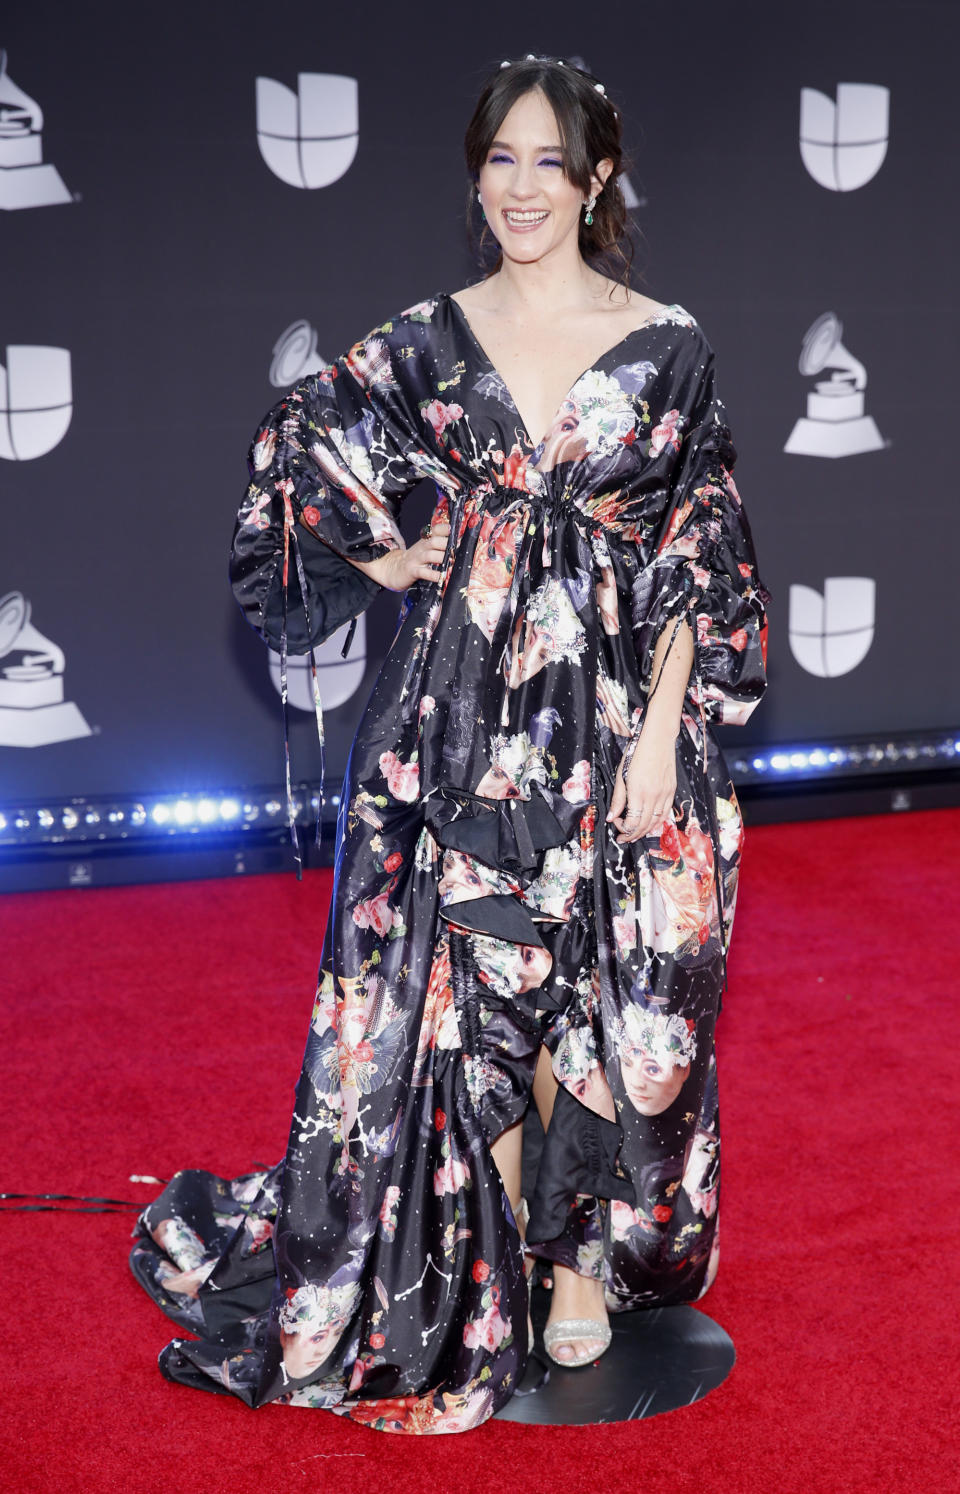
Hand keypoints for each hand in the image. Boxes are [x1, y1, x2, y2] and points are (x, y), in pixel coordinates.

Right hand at [364, 521, 450, 592]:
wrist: (393, 569)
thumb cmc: (414, 560)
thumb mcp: (424, 549)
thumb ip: (438, 545)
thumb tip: (457, 544)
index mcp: (425, 541)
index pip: (435, 530)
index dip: (444, 529)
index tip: (454, 531)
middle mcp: (421, 548)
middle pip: (434, 541)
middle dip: (446, 545)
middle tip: (456, 551)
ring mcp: (416, 560)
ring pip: (430, 555)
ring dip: (442, 558)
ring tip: (451, 563)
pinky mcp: (412, 571)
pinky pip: (424, 572)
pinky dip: (434, 575)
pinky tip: (441, 576)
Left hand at [607, 720, 677, 843]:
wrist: (658, 739)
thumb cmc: (636, 753)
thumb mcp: (621, 775)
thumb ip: (618, 798)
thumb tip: (611, 817)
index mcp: (639, 792)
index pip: (633, 823)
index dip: (623, 829)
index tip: (616, 825)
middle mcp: (654, 796)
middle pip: (645, 826)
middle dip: (632, 835)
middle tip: (623, 837)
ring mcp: (665, 794)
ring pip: (656, 822)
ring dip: (644, 831)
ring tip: (634, 834)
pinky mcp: (672, 791)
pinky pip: (665, 813)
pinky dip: (657, 822)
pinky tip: (649, 823)